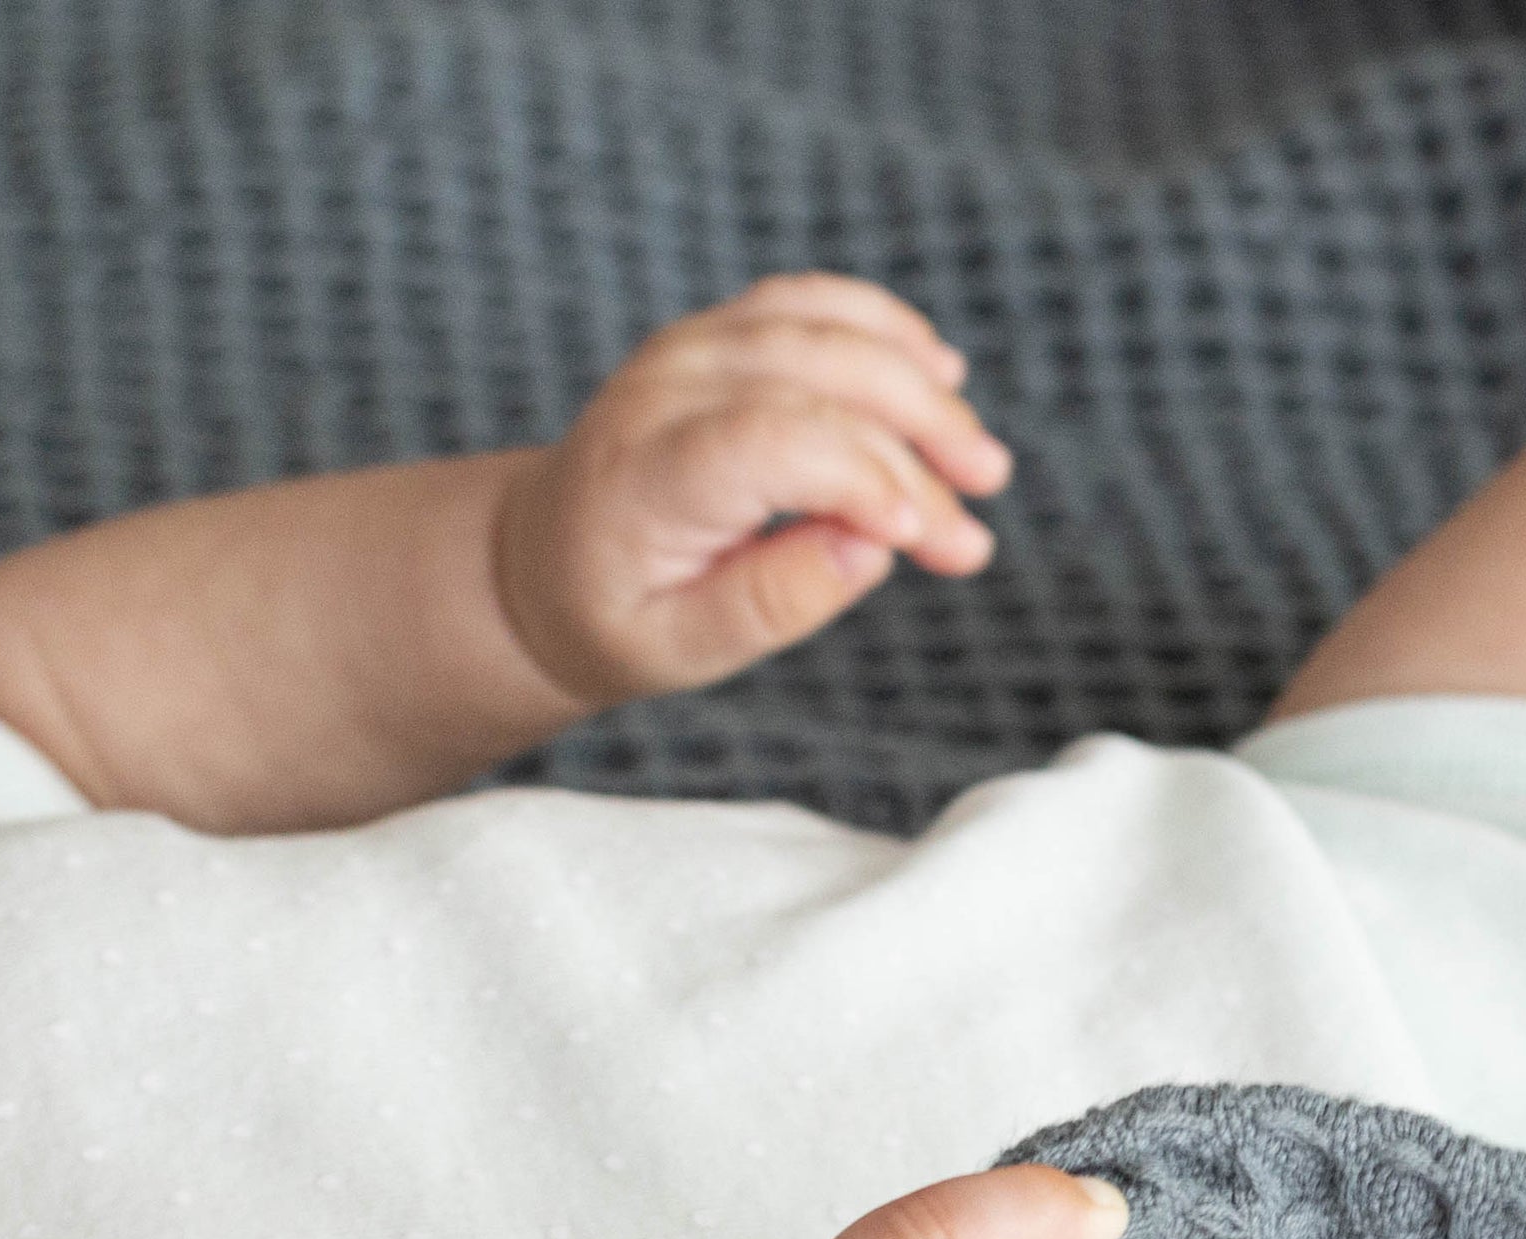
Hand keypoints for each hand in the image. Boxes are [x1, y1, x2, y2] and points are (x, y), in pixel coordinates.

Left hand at [492, 272, 1014, 711]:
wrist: (542, 556)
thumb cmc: (616, 612)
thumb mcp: (678, 648)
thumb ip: (769, 603)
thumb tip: (869, 551)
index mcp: (648, 473)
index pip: (775, 443)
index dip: (865, 479)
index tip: (928, 540)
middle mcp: (665, 390)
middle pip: (815, 373)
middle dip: (918, 437)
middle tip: (982, 505)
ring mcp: (689, 348)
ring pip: (823, 328)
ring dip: (918, 385)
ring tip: (981, 460)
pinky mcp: (717, 334)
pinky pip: (809, 303)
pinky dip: (882, 326)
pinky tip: (939, 371)